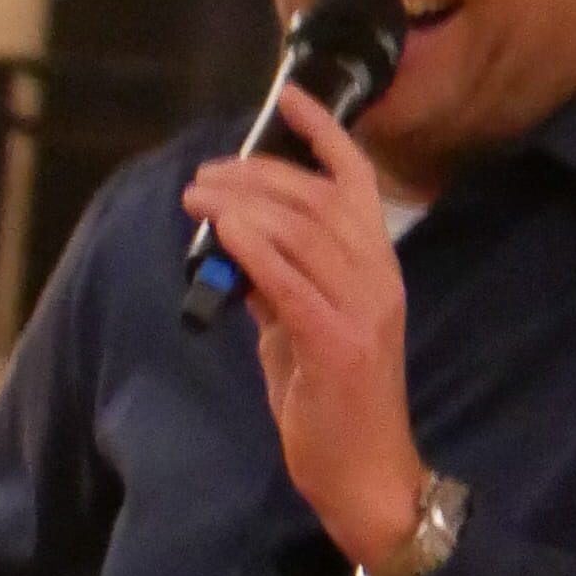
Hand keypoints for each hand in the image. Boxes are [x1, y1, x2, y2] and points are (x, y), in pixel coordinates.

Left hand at [177, 83, 423, 572]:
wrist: (365, 476)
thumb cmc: (332, 406)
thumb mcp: (298, 332)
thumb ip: (275, 285)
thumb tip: (234, 246)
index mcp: (376, 270)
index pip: (358, 183)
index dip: (325, 134)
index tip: (288, 98)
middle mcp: (378, 280)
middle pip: (318, 199)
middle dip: (256, 174)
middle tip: (203, 174)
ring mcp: (362, 311)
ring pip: (304, 232)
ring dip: (244, 205)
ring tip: (197, 196)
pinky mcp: (338, 345)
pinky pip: (294, 283)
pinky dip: (256, 250)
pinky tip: (224, 231)